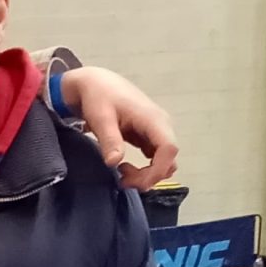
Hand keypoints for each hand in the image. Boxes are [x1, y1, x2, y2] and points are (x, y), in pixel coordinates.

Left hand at [59, 66, 178, 190]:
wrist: (96, 84)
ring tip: (122, 173)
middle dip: (148, 177)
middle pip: (168, 160)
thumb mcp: (101, 118)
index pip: (169, 149)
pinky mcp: (149, 136)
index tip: (135, 182)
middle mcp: (161, 125)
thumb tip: (114, 162)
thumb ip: (110, 140)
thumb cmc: (99, 97)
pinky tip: (123, 167)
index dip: (157, 170)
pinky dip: (144, 169)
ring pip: (163, 161)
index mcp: (153, 119)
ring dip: (146, 174)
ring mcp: (157, 131)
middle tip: (122, 180)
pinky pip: (155, 158)